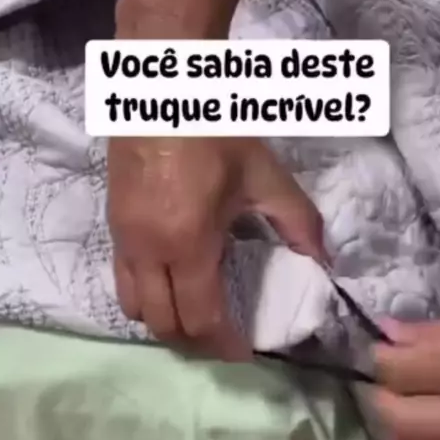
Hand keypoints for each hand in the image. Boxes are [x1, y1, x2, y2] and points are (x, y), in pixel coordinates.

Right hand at [107, 137, 324, 359]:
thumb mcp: (265, 177)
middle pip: (164, 325)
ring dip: (166, 324)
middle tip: (222, 342)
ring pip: (135, 310)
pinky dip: (147, 300)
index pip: (201, 318)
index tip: (244, 353)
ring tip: (194, 320)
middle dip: (195, 343)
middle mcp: (149, 253)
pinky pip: (123, 283)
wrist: (161, 87)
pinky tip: (171, 287)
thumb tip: (326, 262)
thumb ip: (299, 222)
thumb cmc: (217, 130)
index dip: (223, 344)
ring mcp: (125, 242)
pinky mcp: (113, 228)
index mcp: (188, 244)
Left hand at [373, 312, 439, 439]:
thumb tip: (387, 333)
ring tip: (405, 410)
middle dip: (384, 399)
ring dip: (402, 433)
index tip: (379, 352)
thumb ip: (438, 332)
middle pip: (398, 419)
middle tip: (387, 383)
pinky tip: (430, 435)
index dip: (379, 360)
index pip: (397, 372)